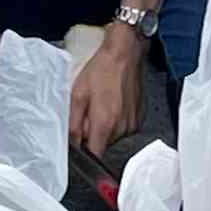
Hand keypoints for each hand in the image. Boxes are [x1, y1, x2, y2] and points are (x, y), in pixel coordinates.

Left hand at [70, 24, 146, 155]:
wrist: (125, 54)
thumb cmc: (102, 70)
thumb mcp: (77, 94)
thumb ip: (73, 124)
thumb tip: (71, 144)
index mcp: (105, 124)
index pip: (94, 156)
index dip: (83, 152)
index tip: (79, 142)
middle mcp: (122, 128)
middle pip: (101, 144)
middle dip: (92, 132)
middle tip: (89, 109)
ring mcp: (132, 125)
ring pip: (112, 136)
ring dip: (104, 126)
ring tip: (102, 103)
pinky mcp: (139, 120)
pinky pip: (122, 128)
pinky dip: (116, 120)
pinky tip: (113, 103)